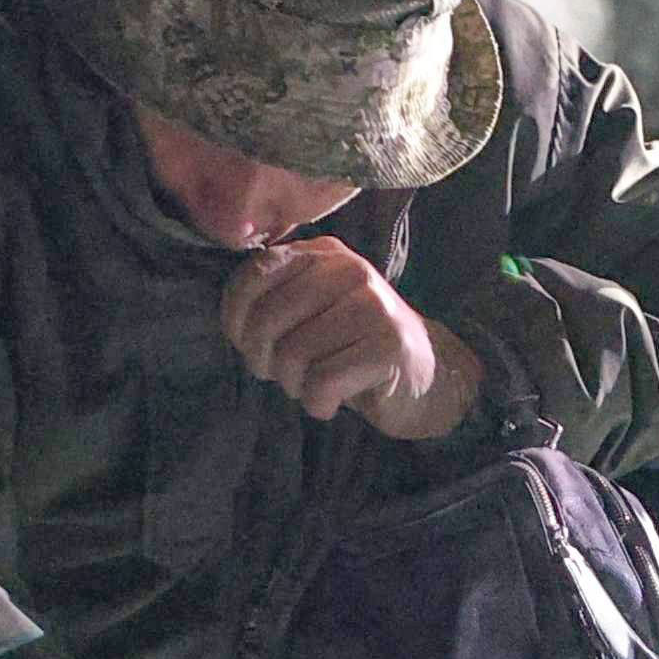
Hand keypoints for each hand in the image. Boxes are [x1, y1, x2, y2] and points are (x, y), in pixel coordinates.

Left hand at [225, 240, 482, 440]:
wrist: (424, 375)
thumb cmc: (351, 348)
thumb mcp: (310, 313)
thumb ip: (272, 301)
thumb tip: (234, 321)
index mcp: (321, 254)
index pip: (254, 273)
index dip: (236, 318)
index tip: (249, 345)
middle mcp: (347, 269)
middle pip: (268, 318)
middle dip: (264, 360)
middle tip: (284, 376)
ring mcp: (372, 303)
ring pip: (293, 354)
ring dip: (294, 385)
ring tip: (313, 387)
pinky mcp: (388, 343)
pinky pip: (323, 381)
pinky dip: (318, 404)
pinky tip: (332, 402)